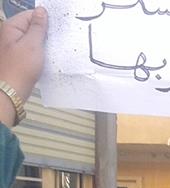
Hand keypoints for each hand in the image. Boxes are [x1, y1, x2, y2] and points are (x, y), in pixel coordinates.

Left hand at [0, 7, 47, 126]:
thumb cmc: (20, 68)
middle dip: (45, 32)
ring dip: (44, 43)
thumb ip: (38, 26)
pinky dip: (40, 52)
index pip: (30, 15)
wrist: (11, 91)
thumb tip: (41, 11)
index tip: (57, 28)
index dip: (44, 20)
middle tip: (56, 40)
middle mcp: (10, 35)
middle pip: (31, 27)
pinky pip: (32, 49)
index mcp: (10, 27)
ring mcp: (14, 46)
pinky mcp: (19, 57)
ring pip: (33, 39)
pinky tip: (46, 58)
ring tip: (52, 50)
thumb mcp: (32, 44)